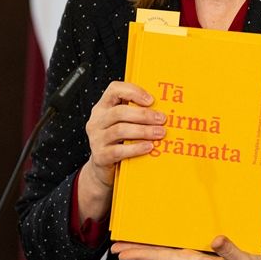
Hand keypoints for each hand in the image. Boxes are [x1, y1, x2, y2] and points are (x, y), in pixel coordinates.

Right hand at [77, 81, 165, 221]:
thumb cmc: (118, 141)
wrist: (104, 169)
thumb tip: (163, 107)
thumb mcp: (123, 123)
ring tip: (160, 133)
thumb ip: (136, 113)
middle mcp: (97, 121)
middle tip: (162, 119)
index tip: (151, 100)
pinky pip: (119, 151)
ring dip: (143, 131)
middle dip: (144, 114)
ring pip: (120, 130)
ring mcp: (96, 139)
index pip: (114, 90)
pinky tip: (149, 147)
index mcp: (103, 107)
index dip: (133, 92)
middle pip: (119, 112)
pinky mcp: (100, 156)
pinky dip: (136, 148)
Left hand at [111, 235, 260, 259]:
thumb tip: (216, 238)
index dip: (141, 254)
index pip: (163, 258)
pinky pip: (179, 249)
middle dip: (137, 251)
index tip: (121, 252)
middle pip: (159, 256)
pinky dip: (166, 244)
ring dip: (148, 248)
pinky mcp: (205, 257)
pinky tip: (162, 238)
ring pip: (166, 253)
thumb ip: (230, 251)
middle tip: (116, 245)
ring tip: (132, 242)